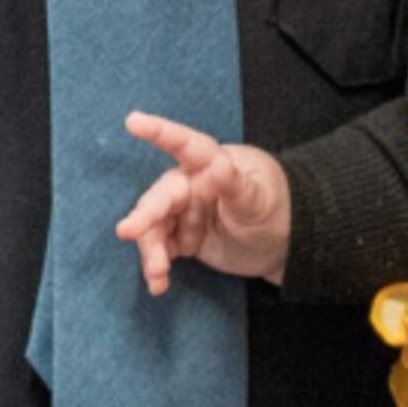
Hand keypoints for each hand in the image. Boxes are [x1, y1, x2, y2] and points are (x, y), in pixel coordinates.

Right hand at [114, 112, 291, 289]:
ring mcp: (185, 213)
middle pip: (163, 196)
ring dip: (152, 250)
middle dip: (146, 214)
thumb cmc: (273, 209)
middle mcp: (193, 184)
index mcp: (213, 164)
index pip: (186, 146)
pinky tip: (159, 285)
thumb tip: (217, 166)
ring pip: (157, 227)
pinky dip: (157, 267)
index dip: (160, 132)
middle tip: (127, 231)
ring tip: (157, 274)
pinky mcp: (183, 238)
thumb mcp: (259, 199)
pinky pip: (162, 250)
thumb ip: (235, 185)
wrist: (280, 246)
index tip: (133, 121)